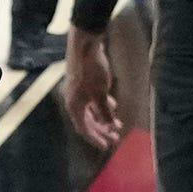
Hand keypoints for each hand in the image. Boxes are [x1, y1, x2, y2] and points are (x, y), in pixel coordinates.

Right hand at [60, 25, 128, 154]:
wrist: (85, 45)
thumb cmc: (92, 71)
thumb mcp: (101, 94)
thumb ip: (105, 112)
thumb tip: (110, 126)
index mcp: (74, 106)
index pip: (84, 129)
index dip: (95, 139)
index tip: (107, 146)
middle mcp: (73, 101)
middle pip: (88, 121)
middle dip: (102, 130)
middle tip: (116, 138)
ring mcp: (78, 92)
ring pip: (91, 110)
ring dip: (104, 118)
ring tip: (118, 124)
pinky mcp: (83, 83)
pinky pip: (92, 100)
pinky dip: (102, 105)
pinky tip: (113, 105)